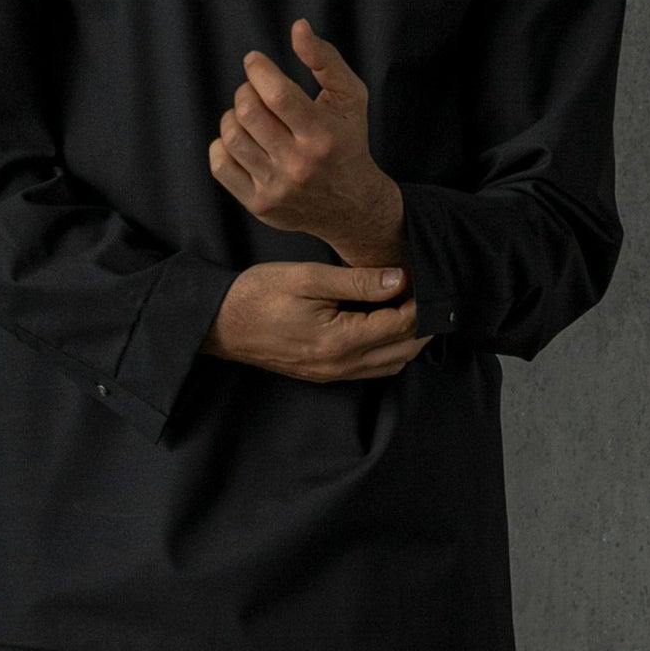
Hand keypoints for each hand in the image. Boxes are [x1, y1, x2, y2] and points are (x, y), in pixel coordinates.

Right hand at [199, 261, 432, 381]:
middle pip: (403, 350)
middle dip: (422, 324)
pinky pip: (371, 369)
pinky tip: (384, 325)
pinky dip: (388, 350)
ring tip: (410, 307)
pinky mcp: (324, 374)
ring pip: (391, 364)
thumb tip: (398, 280)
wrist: (221, 322)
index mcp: (339, 340)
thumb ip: (356, 281)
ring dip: (408, 339)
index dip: (420, 303)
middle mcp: (340, 365)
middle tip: (427, 293)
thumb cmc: (260, 294)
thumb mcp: (308, 277)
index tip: (428, 280)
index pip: (400, 325)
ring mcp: (332, 373)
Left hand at [207, 18, 397, 251]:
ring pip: (231, 137)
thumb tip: (298, 27)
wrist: (352, 206)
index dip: (258, 69)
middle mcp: (299, 164)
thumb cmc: (348, 142)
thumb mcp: (350, 97)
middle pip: (249, 112)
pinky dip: (222, 145)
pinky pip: (220, 166)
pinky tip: (241, 139)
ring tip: (248, 114)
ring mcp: (276, 187)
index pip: (277, 94)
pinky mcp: (259, 204)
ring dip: (233, 115)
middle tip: (255, 89)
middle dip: (246, 89)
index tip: (254, 61)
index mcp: (323, 135)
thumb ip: (325, 59)